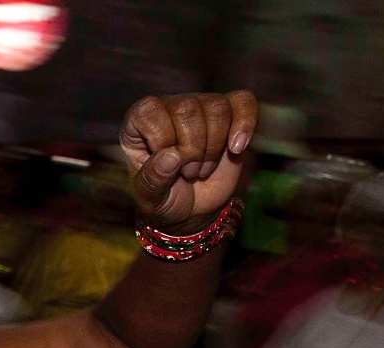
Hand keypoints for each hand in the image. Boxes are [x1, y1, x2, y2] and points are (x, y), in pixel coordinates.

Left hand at [120, 91, 259, 231]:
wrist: (192, 209)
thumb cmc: (164, 199)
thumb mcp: (150, 198)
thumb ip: (153, 179)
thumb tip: (171, 156)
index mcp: (139, 124)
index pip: (148, 110)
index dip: (161, 138)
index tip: (167, 164)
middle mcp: (169, 108)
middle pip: (187, 108)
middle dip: (192, 149)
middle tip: (188, 173)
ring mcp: (200, 107)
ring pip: (216, 108)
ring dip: (214, 147)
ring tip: (203, 169)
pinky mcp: (230, 113)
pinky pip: (243, 102)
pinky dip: (244, 124)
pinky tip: (237, 148)